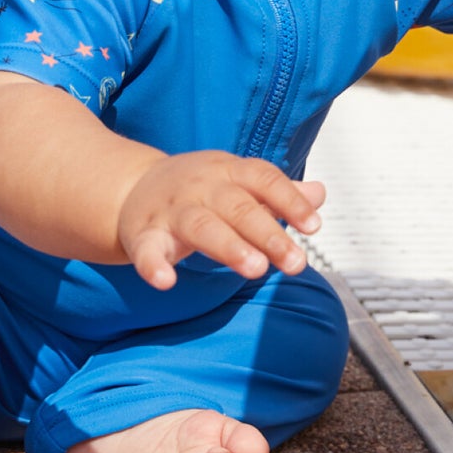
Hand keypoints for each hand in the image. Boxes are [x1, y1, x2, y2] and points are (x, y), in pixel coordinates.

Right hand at [117, 152, 325, 289]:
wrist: (132, 188)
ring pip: (202, 226)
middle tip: (295, 262)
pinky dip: (154, 266)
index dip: (290, 201)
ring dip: (229, 247)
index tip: (313, 226)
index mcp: (227, 172)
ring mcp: (171, 211)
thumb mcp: (237, 182)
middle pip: (238, 207)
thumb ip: (277, 192)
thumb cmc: (196, 190)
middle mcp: (201, 188)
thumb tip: (319, 193)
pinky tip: (166, 281)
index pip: (264, 179)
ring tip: (256, 269)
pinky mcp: (144, 235)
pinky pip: (148, 251)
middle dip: (268, 234)